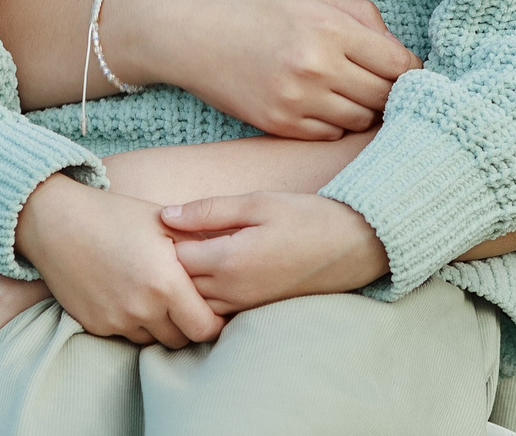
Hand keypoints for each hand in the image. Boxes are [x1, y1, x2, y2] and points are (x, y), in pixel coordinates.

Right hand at [14, 174, 225, 348]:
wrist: (56, 222)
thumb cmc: (115, 215)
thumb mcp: (164, 222)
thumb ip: (199, 245)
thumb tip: (233, 256)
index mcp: (165, 282)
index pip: (206, 328)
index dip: (216, 322)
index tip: (215, 308)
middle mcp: (141, 307)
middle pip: (182, 340)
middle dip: (189, 326)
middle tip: (189, 303)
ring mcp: (116, 320)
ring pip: (154, 340)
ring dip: (161, 326)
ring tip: (158, 297)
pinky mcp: (95, 326)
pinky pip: (127, 336)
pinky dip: (135, 323)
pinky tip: (131, 296)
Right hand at [107, 0, 421, 139]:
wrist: (186, 26)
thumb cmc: (252, 4)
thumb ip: (363, 20)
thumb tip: (401, 54)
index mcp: (330, 27)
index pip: (400, 65)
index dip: (412, 71)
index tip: (411, 72)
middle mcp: (316, 67)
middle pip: (384, 97)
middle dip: (390, 92)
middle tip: (383, 83)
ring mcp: (296, 100)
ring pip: (359, 121)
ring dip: (363, 109)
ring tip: (350, 90)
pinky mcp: (277, 124)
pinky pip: (328, 134)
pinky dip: (334, 122)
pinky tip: (322, 102)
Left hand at [160, 190, 391, 314]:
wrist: (355, 246)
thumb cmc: (307, 217)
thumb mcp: (258, 203)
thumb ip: (209, 211)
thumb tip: (165, 215)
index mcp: (230, 259)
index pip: (174, 258)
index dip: (163, 239)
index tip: (160, 222)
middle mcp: (233, 290)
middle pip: (179, 286)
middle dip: (168, 265)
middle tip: (165, 239)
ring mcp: (245, 305)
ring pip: (196, 303)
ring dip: (185, 283)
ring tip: (187, 254)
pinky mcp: (256, 311)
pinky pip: (217, 311)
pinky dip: (204, 296)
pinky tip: (210, 271)